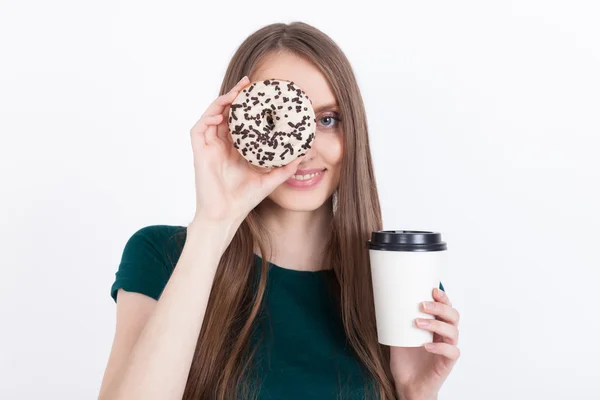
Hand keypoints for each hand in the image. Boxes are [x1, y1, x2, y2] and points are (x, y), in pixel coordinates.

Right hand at [189, 76, 303, 228]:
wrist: (226, 215)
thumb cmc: (244, 200)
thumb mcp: (270, 180)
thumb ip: (285, 168)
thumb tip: (303, 155)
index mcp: (234, 148)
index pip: (240, 120)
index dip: (247, 105)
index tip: (259, 92)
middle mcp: (220, 144)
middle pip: (226, 113)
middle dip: (235, 96)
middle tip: (249, 83)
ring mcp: (209, 147)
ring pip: (212, 116)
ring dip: (223, 101)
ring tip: (237, 92)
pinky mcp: (199, 152)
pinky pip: (200, 128)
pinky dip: (209, 116)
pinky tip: (221, 112)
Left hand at [390, 287, 460, 399]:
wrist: (407, 384)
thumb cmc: (405, 360)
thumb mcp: (397, 336)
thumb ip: (395, 322)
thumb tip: (382, 303)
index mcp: (436, 326)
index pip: (446, 308)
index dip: (443, 298)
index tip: (432, 289)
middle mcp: (445, 336)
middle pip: (453, 316)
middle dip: (440, 308)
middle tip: (422, 305)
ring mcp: (447, 349)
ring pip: (453, 332)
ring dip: (436, 324)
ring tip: (417, 323)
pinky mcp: (447, 363)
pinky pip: (452, 352)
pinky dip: (440, 347)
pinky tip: (426, 345)